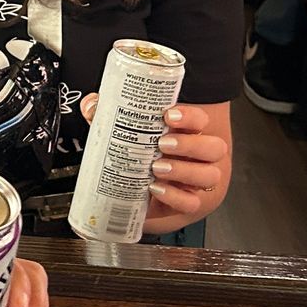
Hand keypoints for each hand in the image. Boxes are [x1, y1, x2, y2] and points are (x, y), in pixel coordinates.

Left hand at [80, 96, 228, 221]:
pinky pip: (192, 202)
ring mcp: (197, 181)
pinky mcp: (189, 202)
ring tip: (156, 168)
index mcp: (189, 134)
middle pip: (214, 147)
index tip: (168, 115)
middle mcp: (199, 157)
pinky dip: (175, 196)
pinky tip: (156, 189)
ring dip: (183, 171)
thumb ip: (109, 117)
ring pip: (209, 175)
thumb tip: (92, 104)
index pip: (202, 120)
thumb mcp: (126, 134)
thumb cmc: (143, 156)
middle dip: (189, 145)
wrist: (145, 193)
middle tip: (162, 144)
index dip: (190, 117)